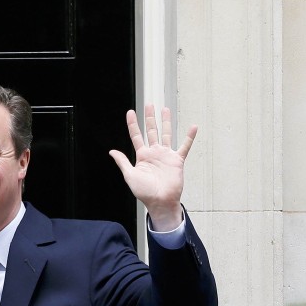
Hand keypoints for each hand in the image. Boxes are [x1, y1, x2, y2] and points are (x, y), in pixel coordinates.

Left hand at [108, 104, 197, 230]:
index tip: (130, 112)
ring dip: (166, 122)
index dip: (133, 124)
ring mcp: (166, 155)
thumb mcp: (130, 175)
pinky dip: (189, 137)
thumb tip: (112, 151)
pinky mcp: (177, 160)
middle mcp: (154, 153)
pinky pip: (185, 146)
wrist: (160, 201)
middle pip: (152, 131)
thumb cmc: (144, 192)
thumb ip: (123, 162)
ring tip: (165, 109)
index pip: (136, 136)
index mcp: (142, 156)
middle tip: (149, 104)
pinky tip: (193, 126)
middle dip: (150, 118)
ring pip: (166, 134)